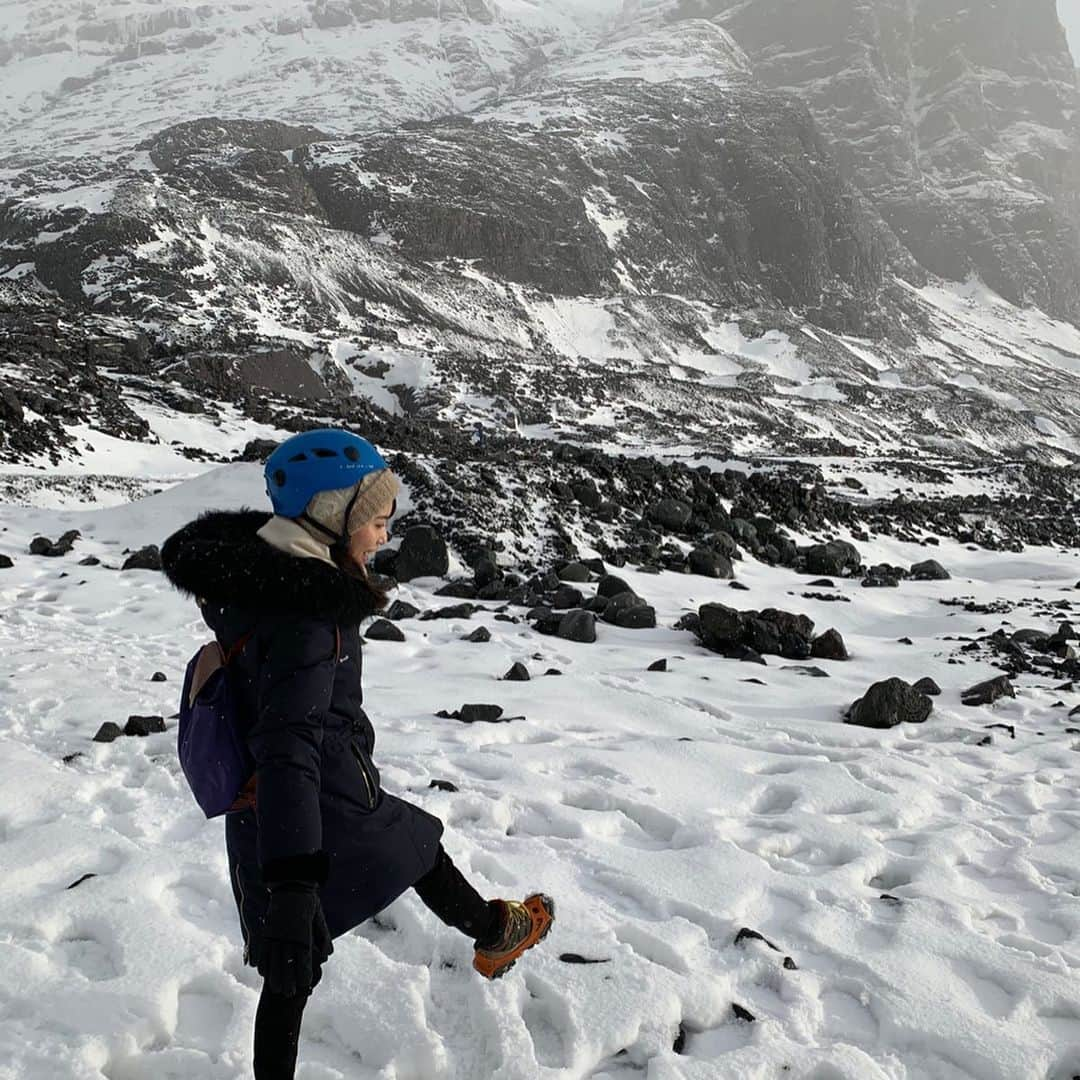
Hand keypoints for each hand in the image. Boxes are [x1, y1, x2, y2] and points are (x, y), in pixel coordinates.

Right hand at [255, 882, 332, 996]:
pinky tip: (262, 972)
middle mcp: (289, 937)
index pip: (304, 959)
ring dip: (275, 975)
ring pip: (275, 959)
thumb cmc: (309, 901)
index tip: (305, 986)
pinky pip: (264, 949)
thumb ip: (323, 937)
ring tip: (275, 989)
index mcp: (303, 934)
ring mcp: (277, 934)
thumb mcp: (319, 918)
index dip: (304, 974)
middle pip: (288, 964)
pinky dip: (263, 961)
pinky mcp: (268, 930)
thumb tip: (328, 955)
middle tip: (288, 995)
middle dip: (288, 981)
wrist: (293, 885)